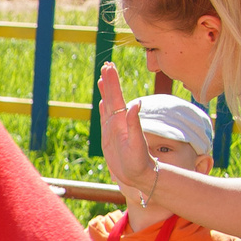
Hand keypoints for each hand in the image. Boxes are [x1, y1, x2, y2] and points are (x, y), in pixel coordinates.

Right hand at [97, 64, 156, 205]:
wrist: (138, 175)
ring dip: (105, 92)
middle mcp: (118, 122)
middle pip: (112, 97)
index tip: (109, 66)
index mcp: (123, 120)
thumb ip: (135, 124)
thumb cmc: (139, 161)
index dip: (112, 82)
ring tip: (102, 79)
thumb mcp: (137, 143)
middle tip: (106, 65)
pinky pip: (105, 119)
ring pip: (108, 105)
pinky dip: (103, 109)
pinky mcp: (109, 138)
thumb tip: (136, 104)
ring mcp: (113, 129)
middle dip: (108, 81)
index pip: (117, 96)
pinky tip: (102, 102)